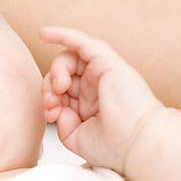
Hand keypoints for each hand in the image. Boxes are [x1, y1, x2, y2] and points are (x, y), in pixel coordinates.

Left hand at [40, 26, 162, 172]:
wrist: (136, 145)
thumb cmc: (114, 147)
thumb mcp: (75, 136)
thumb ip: (62, 121)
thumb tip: (56, 107)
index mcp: (91, 103)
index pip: (61, 90)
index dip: (48, 99)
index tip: (50, 116)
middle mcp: (97, 86)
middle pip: (62, 73)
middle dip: (49, 87)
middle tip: (51, 104)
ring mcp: (103, 73)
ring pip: (69, 58)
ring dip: (56, 71)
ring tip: (59, 88)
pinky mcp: (108, 63)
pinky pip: (82, 42)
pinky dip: (62, 34)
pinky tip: (43, 34)